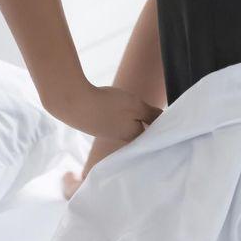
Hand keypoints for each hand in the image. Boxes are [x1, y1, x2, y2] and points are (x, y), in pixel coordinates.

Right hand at [58, 85, 161, 199]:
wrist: (73, 103)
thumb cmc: (108, 104)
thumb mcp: (137, 106)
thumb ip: (152, 114)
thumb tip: (166, 122)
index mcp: (132, 135)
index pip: (150, 136)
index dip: (158, 129)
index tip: (167, 123)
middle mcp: (119, 137)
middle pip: (136, 131)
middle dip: (143, 123)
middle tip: (151, 113)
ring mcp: (104, 131)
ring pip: (122, 125)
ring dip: (127, 118)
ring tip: (131, 107)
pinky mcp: (92, 124)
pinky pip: (109, 120)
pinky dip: (113, 114)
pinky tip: (111, 106)